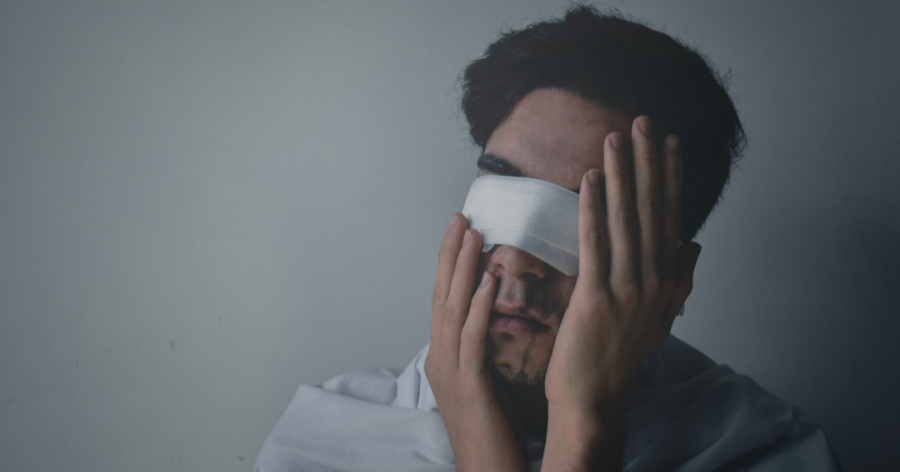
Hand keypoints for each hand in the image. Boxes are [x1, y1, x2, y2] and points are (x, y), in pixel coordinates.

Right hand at [425, 214, 526, 471]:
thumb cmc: (495, 431)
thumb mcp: (486, 382)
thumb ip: (484, 349)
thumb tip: (497, 317)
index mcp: (443, 355)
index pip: (445, 298)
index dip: (451, 262)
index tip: (462, 228)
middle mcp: (439, 358)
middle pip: (442, 295)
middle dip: (450, 253)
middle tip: (460, 216)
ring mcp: (450, 371)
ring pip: (453, 309)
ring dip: (463, 269)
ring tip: (473, 234)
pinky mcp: (468, 385)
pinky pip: (472, 338)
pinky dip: (478, 307)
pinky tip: (487, 281)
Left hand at [541, 117, 700, 470]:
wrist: (595, 394)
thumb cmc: (621, 354)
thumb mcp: (661, 315)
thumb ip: (680, 277)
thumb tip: (695, 242)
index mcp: (666, 277)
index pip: (670, 215)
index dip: (670, 176)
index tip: (668, 141)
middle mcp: (653, 277)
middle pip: (651, 209)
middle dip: (647, 162)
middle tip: (642, 121)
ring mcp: (627, 287)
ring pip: (626, 219)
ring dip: (621, 174)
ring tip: (616, 137)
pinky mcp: (597, 296)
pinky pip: (596, 242)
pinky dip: (594, 207)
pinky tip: (590, 178)